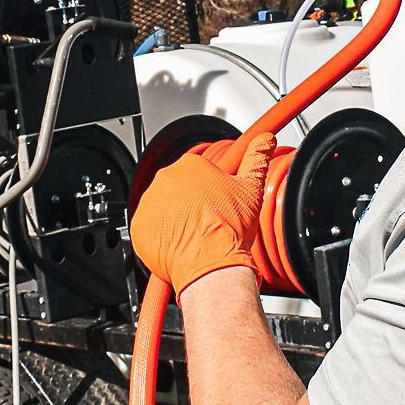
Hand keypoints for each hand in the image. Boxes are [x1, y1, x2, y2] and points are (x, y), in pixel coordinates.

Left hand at [130, 132, 275, 295]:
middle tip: (208, 219)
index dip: (209, 188)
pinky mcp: (139, 227)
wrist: (211, 263)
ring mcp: (149, 203)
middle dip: (191, 202)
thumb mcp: (251, 189)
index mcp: (190, 165)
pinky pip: (148, 228)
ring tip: (196, 233)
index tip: (215, 201)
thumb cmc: (229, 229)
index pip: (197, 170)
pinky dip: (161, 236)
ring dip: (176, 218)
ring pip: (163, 207)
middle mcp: (165, 179)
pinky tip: (180, 243)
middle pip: (179, 188)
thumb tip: (264, 140)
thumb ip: (258, 158)